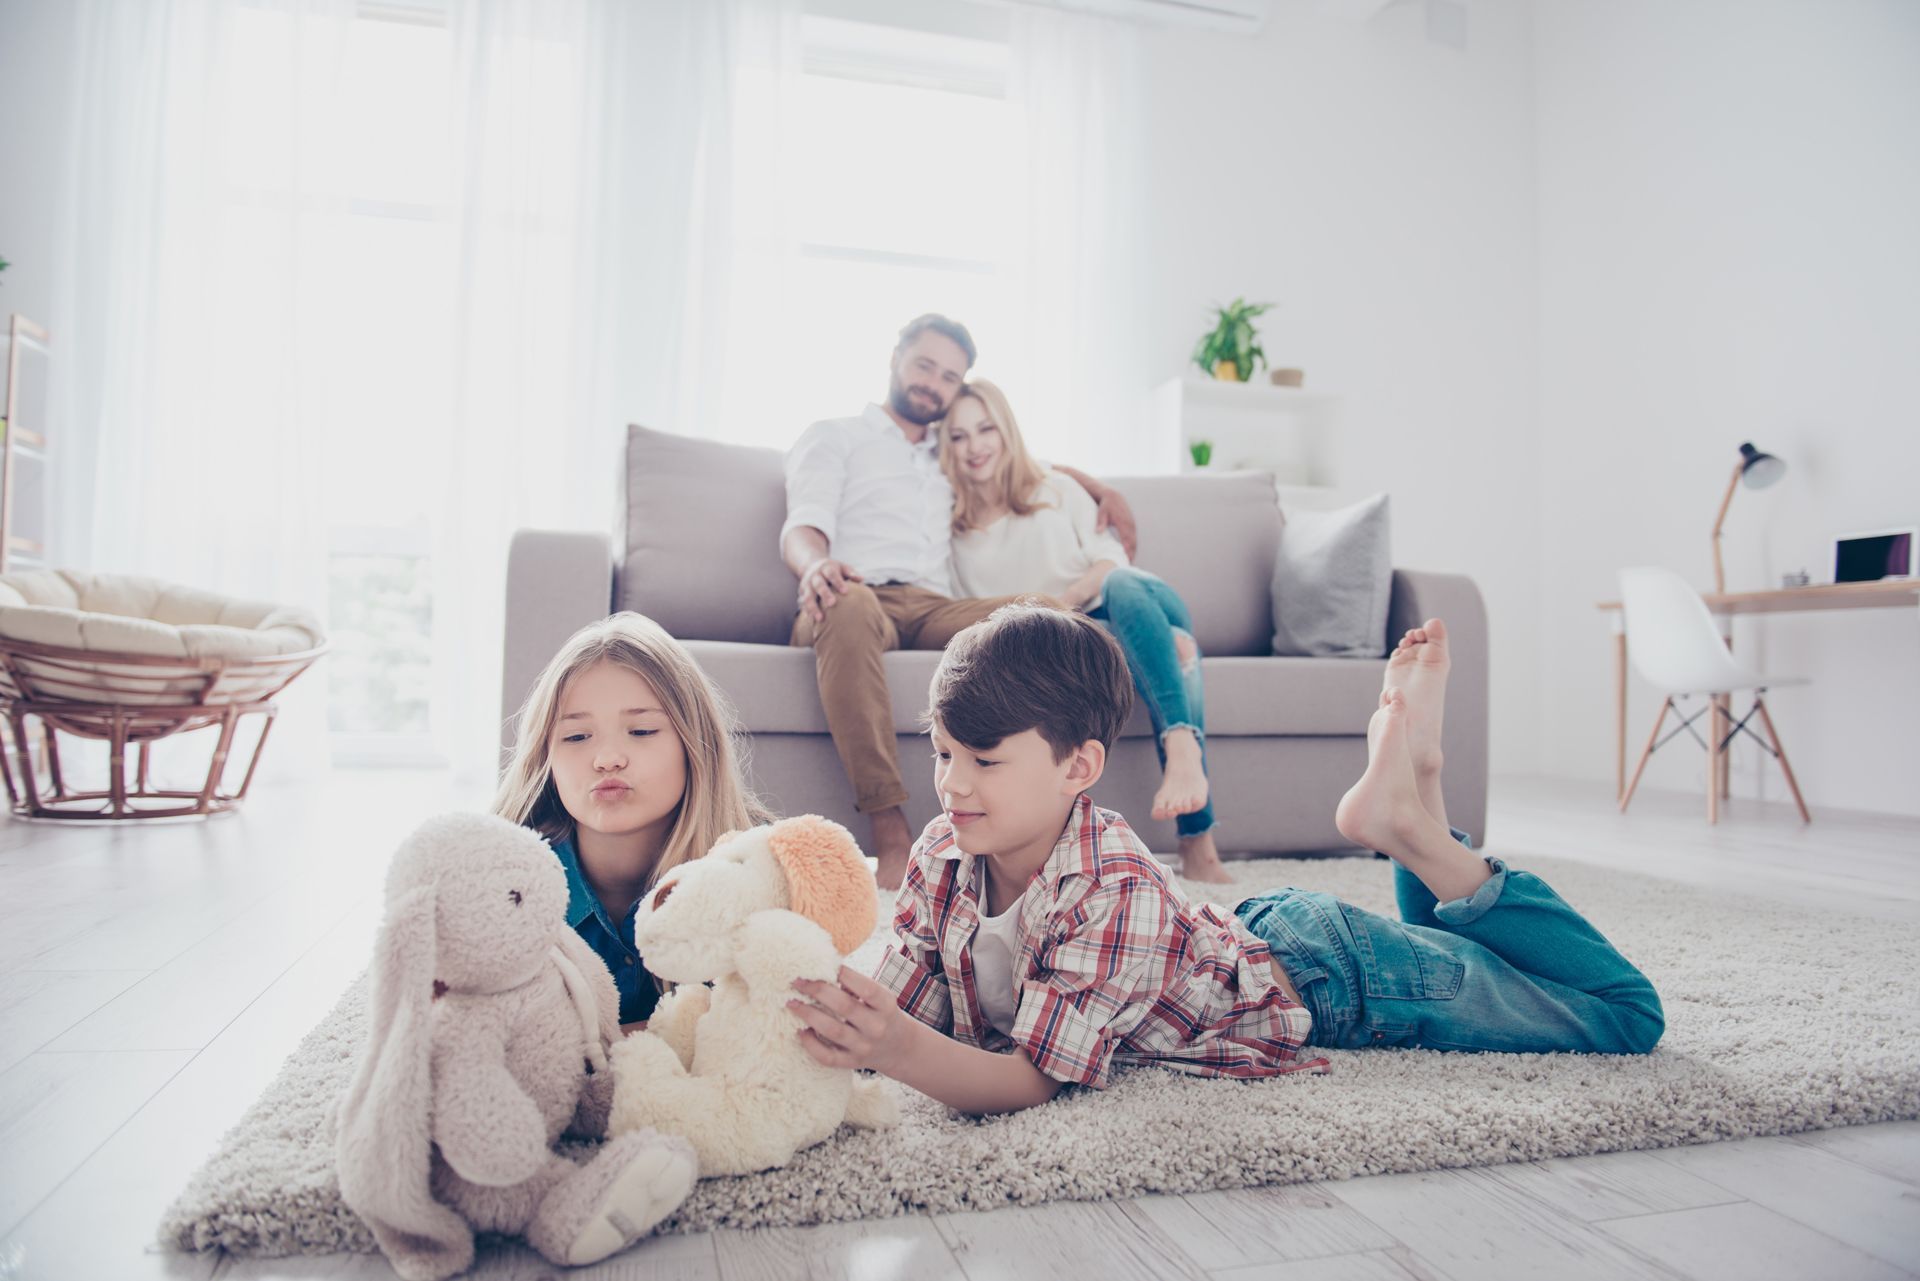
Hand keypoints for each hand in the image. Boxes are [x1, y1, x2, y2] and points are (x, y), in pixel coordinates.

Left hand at [788, 966, 918, 1075]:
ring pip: (832, 1031)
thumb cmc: (883, 1014)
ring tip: (792, 1003)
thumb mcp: (881, 997)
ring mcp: (864, 1047)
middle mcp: (876, 1027)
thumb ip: (857, 986)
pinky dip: (811, 1045)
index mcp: (886, 1006)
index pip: (866, 988)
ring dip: (809, 1015)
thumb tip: (824, 972)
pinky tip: (800, 1031)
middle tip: (797, 981)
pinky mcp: (852, 1063)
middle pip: (844, 1006)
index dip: (845, 975)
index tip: (823, 965)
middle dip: (817, 991)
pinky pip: (828, 1057)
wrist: (900, 1049)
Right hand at [798, 557, 863, 623]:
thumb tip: (861, 579)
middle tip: (832, 604)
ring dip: (813, 607)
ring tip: (820, 619)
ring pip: (808, 596)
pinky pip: (803, 603)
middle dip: (825, 593)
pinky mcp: (802, 593)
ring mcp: (806, 584)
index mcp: (826, 568)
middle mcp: (815, 575)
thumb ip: (851, 573)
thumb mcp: (842, 568)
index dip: (838, 582)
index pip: (832, 574)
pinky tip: (812, 621)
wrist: (812, 566)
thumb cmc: (834, 570)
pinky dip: (807, 612)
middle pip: (819, 584)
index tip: (845, 592)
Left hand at [1093, 489, 1137, 560]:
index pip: (1126, 538)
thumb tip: (1098, 531)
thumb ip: (1101, 522)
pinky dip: (1133, 546)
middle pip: (1133, 541)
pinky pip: (1134, 537)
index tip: (1126, 558)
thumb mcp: (1101, 511)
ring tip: (1130, 562)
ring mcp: (1132, 524)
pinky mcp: (1132, 525)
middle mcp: (1129, 523)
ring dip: (1133, 551)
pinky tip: (1131, 554)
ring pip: (1134, 540)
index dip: (1127, 548)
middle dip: (1132, 553)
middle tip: (1129, 565)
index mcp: (1122, 521)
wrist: (1113, 495)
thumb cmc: (1106, 505)